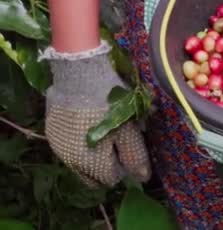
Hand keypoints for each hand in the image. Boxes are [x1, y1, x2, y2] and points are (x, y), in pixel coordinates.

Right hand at [42, 41, 150, 186]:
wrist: (80, 73)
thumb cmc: (110, 104)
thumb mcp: (129, 130)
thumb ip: (135, 156)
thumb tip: (142, 178)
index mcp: (90, 163)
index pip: (111, 178)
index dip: (124, 167)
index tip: (131, 148)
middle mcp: (70, 160)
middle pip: (93, 174)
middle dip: (108, 164)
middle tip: (121, 142)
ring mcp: (58, 145)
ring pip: (80, 161)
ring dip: (94, 152)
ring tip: (108, 130)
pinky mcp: (52, 129)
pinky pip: (70, 144)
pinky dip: (82, 140)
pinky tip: (92, 122)